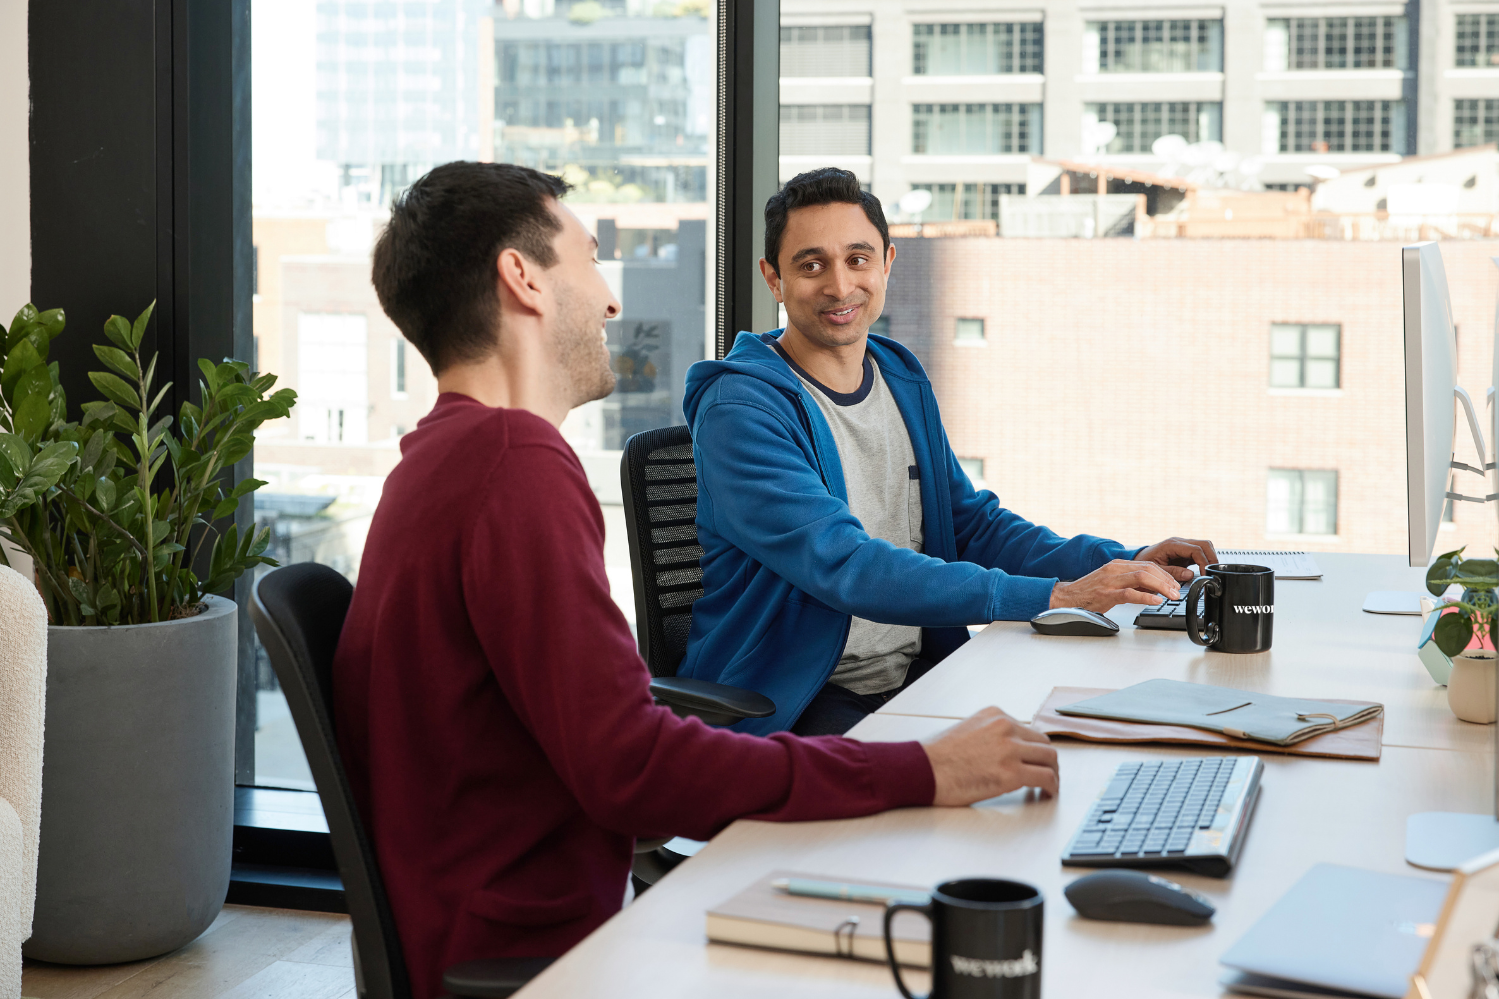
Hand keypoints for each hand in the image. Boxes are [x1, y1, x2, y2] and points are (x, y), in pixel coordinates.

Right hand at [922, 707, 1058, 805]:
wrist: (922, 770)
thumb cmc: (936, 756)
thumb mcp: (966, 729)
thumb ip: (989, 734)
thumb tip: (1003, 752)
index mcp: (994, 715)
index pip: (1027, 730)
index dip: (1033, 748)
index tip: (1034, 759)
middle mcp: (1005, 727)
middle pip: (1043, 742)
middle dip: (1046, 760)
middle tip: (1047, 773)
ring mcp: (1010, 749)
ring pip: (1049, 758)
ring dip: (1052, 773)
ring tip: (1049, 785)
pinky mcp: (1012, 773)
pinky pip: (1045, 778)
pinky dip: (1052, 787)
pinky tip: (1048, 794)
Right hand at [1050, 559, 1180, 611]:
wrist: (1067, 597)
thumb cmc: (1090, 592)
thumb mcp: (1113, 582)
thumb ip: (1131, 582)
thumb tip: (1154, 589)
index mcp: (1118, 564)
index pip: (1148, 564)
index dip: (1166, 574)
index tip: (1175, 584)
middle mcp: (1115, 568)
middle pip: (1148, 568)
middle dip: (1167, 580)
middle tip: (1177, 591)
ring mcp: (1110, 580)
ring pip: (1142, 577)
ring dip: (1161, 587)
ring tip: (1171, 596)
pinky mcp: (1106, 594)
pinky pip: (1130, 593)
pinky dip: (1146, 597)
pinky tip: (1155, 601)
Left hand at [1134, 537, 1218, 581]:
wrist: (1138, 559)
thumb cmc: (1143, 563)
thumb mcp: (1155, 570)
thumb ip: (1172, 572)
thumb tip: (1190, 575)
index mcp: (1172, 545)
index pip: (1196, 550)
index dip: (1204, 562)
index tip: (1206, 574)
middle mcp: (1179, 542)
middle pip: (1204, 544)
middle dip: (1211, 558)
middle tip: (1213, 573)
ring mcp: (1183, 546)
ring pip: (1205, 546)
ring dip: (1210, 558)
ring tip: (1210, 572)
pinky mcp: (1185, 552)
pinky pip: (1200, 552)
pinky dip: (1205, 560)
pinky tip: (1205, 570)